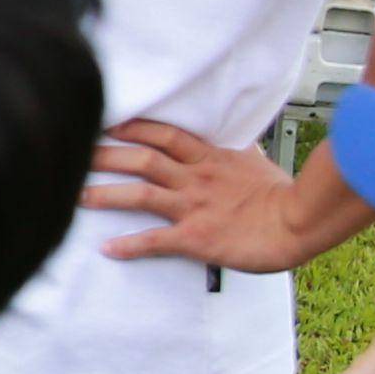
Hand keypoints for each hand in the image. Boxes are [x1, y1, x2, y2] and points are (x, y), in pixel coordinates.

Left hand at [86, 120, 309, 273]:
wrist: (300, 222)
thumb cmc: (284, 197)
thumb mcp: (256, 164)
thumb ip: (236, 154)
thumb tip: (235, 143)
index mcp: (210, 159)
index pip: (164, 135)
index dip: (133, 128)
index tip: (107, 124)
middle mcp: (196, 178)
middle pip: (142, 159)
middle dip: (105, 155)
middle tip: (74, 152)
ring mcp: (194, 207)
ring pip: (140, 195)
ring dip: (105, 194)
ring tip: (74, 195)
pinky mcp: (196, 237)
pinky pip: (156, 241)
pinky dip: (130, 245)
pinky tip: (107, 249)